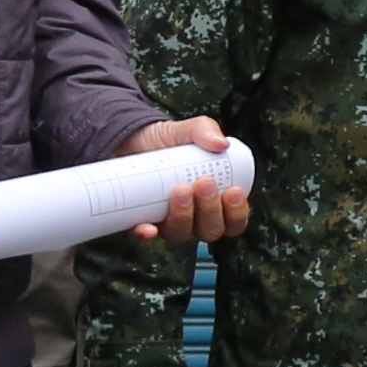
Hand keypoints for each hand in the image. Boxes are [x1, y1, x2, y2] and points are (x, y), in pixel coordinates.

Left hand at [119, 117, 247, 245]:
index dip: (237, 213)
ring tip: (180, 190)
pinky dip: (147, 234)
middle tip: (204, 183)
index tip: (233, 191)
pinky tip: (149, 227)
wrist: (128, 141)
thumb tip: (221, 144)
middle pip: (210, 230)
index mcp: (214, 203)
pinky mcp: (138, 224)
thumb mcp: (187, 131)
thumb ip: (205, 130)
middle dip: (210, 211)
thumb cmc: (166, 142)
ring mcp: (166, 224)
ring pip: (181, 234)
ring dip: (184, 218)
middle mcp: (193, 219)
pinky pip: (143, 236)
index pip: (233, 221)